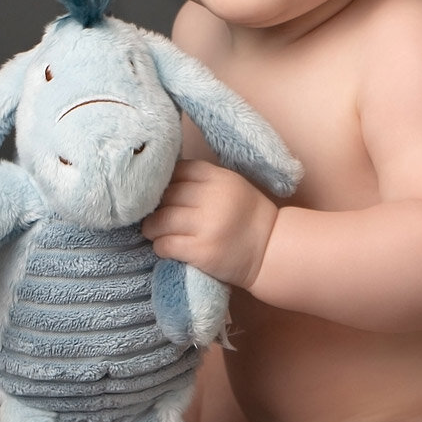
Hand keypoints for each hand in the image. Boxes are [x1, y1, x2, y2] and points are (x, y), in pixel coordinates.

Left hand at [141, 159, 278, 288]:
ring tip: (155, 232)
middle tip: (151, 214)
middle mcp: (213, 198)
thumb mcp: (231, 187)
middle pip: (166, 195)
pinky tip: (166, 247)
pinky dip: (160, 246)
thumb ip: (202, 181)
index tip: (159, 193)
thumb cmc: (247, 218)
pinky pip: (165, 245)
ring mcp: (207, 226)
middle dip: (154, 206)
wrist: (270, 251)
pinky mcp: (201, 251)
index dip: (164, 182)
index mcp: (220, 178)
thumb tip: (160, 182)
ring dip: (152, 228)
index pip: (178, 170)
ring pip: (160, 220)